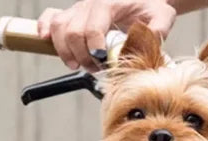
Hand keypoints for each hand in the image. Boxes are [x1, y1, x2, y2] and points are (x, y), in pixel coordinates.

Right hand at [38, 0, 176, 69]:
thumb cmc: (152, 6)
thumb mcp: (162, 16)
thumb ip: (157, 29)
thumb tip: (149, 41)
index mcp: (109, 3)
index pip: (92, 28)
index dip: (93, 49)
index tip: (101, 63)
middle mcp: (89, 3)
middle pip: (73, 31)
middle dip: (82, 56)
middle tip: (96, 68)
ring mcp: (79, 8)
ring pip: (59, 27)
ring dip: (65, 51)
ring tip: (79, 64)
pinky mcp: (73, 13)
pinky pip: (51, 17)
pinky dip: (45, 29)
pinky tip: (47, 41)